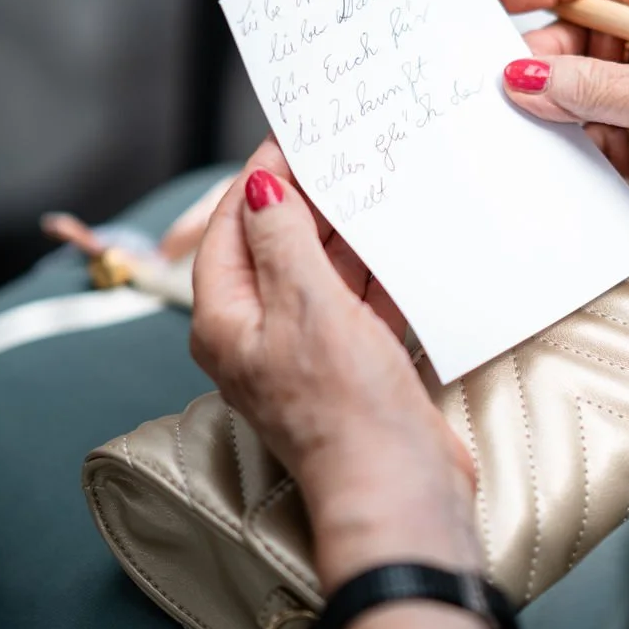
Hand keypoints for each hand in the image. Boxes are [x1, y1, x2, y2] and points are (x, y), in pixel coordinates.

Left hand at [191, 137, 478, 591]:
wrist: (398, 489)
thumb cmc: (343, 410)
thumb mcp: (307, 305)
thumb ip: (283, 239)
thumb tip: (260, 187)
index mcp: (226, 321)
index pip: (231, 229)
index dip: (258, 180)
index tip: (291, 140)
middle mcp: (260, 335)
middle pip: (275, 246)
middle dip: (306, 201)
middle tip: (340, 155)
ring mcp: (308, 351)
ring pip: (321, 271)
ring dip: (346, 232)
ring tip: (374, 185)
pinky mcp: (352, 364)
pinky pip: (358, 300)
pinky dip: (377, 270)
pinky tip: (401, 241)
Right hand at [494, 0, 628, 296]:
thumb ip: (594, 86)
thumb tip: (525, 75)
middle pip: (581, 32)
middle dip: (539, 53)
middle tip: (499, 81)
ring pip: (581, 90)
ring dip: (550, 107)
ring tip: (516, 124)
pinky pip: (594, 141)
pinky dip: (569, 149)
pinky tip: (549, 159)